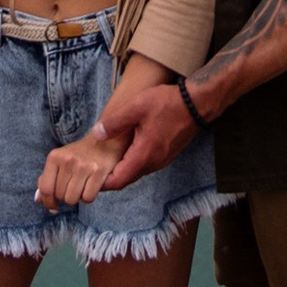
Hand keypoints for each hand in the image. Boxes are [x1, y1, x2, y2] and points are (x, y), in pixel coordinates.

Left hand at [35, 131, 123, 207]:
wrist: (105, 140)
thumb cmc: (80, 154)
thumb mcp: (59, 160)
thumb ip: (47, 179)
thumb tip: (38, 200)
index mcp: (54, 157)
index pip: (46, 188)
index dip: (48, 202)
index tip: (53, 207)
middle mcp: (68, 160)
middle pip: (60, 196)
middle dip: (65, 197)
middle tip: (72, 188)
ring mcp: (83, 166)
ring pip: (72, 199)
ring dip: (77, 198)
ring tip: (81, 187)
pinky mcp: (98, 171)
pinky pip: (88, 198)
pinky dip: (89, 197)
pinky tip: (90, 187)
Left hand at [94, 77, 194, 192]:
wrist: (197, 104)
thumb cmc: (167, 103)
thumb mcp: (136, 107)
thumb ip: (115, 123)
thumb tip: (96, 135)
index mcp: (143, 156)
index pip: (118, 181)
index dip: (101, 182)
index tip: (89, 175)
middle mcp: (153, 164)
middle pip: (126, 179)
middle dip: (109, 175)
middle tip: (93, 166)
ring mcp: (161, 161)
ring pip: (136, 172)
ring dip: (121, 168)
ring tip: (106, 158)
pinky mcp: (166, 155)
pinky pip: (145, 165)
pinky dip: (132, 162)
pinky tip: (126, 149)